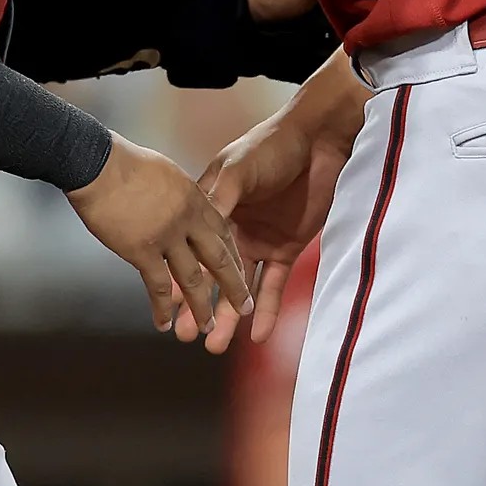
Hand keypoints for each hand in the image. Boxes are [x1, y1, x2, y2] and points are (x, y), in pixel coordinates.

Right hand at [66, 134, 251, 334]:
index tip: (240, 275)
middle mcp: (188, 220)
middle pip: (219, 259)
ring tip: (209, 327)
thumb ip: (182, 195)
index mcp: (196, 198)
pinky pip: (159, 286)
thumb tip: (184, 209)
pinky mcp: (143, 251)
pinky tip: (164, 323)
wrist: (98, 164)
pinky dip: (163, 308)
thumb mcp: (168, 173)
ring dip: (202, 307)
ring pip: (193, 279)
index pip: (223, 232)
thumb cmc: (127, 163)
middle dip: (233, 287)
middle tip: (244, 308)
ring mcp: (168, 237)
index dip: (232, 257)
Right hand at [184, 99, 354, 353]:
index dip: (180, 278)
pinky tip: (257, 336)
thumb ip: (218, 198)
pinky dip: (267, 311)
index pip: (192, 250)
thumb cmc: (272, 145)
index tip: (166, 306)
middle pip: (211, 275)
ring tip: (214, 345)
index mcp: (214, 208)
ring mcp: (260, 241)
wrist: (319, 139)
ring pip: (240, 287)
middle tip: (185, 336)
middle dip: (198, 306)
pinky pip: (274, 285)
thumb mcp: (239, 168)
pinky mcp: (288, 249)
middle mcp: (233, 228)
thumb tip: (192, 231)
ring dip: (229, 316)